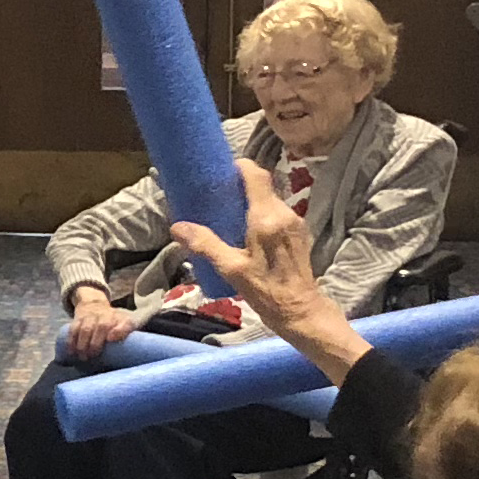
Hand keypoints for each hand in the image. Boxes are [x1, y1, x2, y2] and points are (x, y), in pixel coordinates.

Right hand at [63, 286, 135, 360]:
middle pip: (102, 327)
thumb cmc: (112, 321)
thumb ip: (125, 332)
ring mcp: (90, 317)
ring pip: (86, 329)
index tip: (111, 339)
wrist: (93, 305)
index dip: (120, 331)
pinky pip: (73, 330)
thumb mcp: (124, 323)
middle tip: (92, 357)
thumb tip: (118, 343)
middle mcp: (106, 316)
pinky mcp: (77, 320)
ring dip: (83, 345)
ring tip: (82, 357)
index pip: (125, 323)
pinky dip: (71, 341)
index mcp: (120, 319)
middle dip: (95, 344)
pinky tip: (71, 352)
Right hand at [172, 159, 335, 331]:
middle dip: (239, 187)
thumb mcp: (231, 269)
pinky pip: (276, 214)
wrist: (301, 312)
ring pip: (269, 200)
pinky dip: (260, 215)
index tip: (220, 172)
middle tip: (216, 197)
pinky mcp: (299, 233)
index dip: (239, 167)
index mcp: (267, 218)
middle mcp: (284, 214)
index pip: (256, 175)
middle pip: (262, 187)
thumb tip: (177, 227)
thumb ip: (205, 244)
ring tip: (228, 216)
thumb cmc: (266, 291)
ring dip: (250, 202)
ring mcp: (295, 222)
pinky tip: (246, 232)